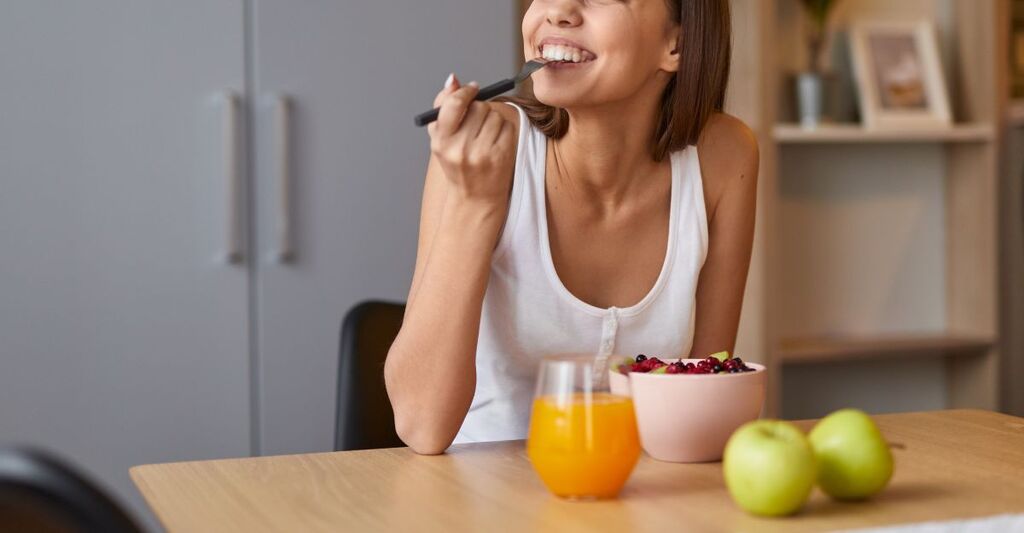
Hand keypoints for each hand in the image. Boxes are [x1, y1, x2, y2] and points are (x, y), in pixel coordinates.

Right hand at [427, 74, 516, 205]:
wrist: (475, 197)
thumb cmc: (457, 163)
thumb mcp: (441, 138)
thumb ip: (443, 105)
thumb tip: (453, 79)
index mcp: (442, 142)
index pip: (454, 104)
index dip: (466, 92)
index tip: (472, 89)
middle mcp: (460, 149)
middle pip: (478, 107)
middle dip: (480, 108)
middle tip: (477, 120)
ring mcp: (482, 154)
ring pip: (495, 115)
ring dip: (492, 119)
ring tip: (485, 135)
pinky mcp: (501, 156)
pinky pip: (507, 126)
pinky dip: (503, 129)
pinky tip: (495, 142)